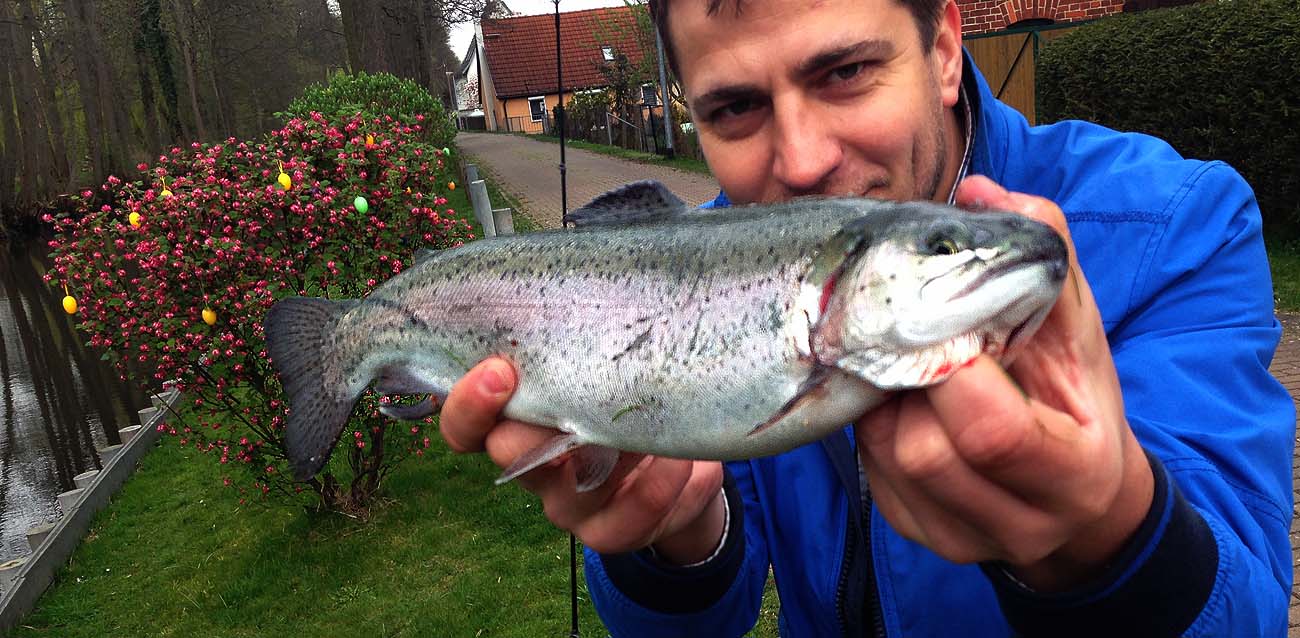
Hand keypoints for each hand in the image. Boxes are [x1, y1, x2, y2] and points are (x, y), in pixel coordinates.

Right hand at [439, 357, 727, 563]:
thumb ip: (586, 334)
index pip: (467, 424)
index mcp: (522, 419)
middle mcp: (537, 465)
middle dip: (527, 428)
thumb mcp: (613, 358)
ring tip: (652, 426)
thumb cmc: (638, 390)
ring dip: (613, 456)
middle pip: (504, 455)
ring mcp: (573, 504)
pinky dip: (658, 488)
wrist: (688, 461)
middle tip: (565, 400)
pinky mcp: (616, 529)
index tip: (497, 369)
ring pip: (568, 497)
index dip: (467, 404)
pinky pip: (627, 520)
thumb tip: (576, 275)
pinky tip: (683, 462)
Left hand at [855, 175, 1154, 590]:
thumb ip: (1042, 255)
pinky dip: (877, 427)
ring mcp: (964, 538)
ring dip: (887, 403)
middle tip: (918, 344)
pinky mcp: (920, 534)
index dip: (956, 372)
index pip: (993, 432)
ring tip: (913, 369)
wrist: (1079, 495)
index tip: (948, 327)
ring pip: (886, 461)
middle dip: (911, 385)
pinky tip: (903, 400)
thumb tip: (980, 190)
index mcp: (1075, 471)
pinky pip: (871, 474)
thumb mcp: (1079, 326)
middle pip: (925, 451)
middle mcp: (1021, 522)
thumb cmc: (1075, 396)